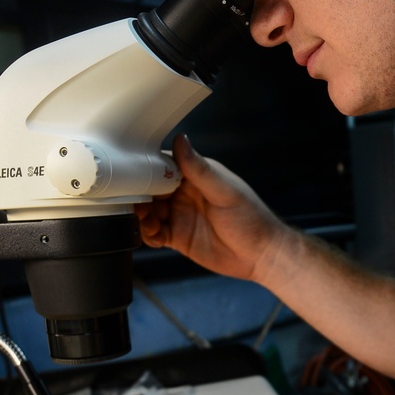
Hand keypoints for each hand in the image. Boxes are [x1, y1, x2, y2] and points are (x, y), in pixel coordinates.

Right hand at [136, 134, 285, 282]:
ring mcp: (179, 215)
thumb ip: (200, 169)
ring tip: (148, 222)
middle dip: (139, 195)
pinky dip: (148, 235)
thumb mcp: (225, 191)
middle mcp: (184, 194)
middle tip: (136, 203)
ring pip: (148, 212)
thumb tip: (181, 139)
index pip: (163, 166)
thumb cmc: (252, 218)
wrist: (261, 254)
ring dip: (142, 216)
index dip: (146, 169)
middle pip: (150, 190)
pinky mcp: (178, 237)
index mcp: (195, 176)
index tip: (133, 174)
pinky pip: (155, 234)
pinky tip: (154, 237)